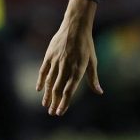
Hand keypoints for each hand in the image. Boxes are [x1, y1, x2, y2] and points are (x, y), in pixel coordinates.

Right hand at [37, 0, 103, 115]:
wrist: (75, 26)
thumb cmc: (86, 44)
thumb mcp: (93, 61)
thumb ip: (93, 78)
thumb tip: (99, 92)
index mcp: (78, 69)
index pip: (69, 90)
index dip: (64, 103)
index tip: (60, 112)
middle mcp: (66, 66)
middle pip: (58, 89)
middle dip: (55, 102)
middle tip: (52, 113)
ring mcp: (56, 61)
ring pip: (49, 81)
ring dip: (47, 95)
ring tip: (45, 105)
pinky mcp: (49, 55)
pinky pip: (43, 71)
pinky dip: (41, 81)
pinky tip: (39, 90)